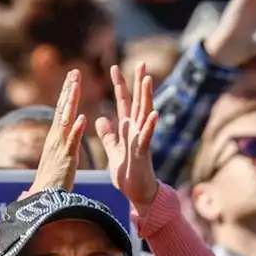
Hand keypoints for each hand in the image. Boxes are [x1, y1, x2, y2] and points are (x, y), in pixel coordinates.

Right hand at [21, 69, 87, 198]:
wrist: (44, 198)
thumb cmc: (53, 180)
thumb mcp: (60, 156)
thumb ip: (64, 140)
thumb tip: (69, 127)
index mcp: (56, 137)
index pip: (62, 110)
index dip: (67, 93)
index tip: (73, 77)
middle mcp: (55, 138)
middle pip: (62, 110)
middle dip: (68, 90)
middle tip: (74, 72)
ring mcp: (60, 147)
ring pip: (66, 121)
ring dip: (71, 103)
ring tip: (76, 86)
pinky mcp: (66, 158)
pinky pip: (72, 142)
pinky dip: (77, 129)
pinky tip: (82, 117)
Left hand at [95, 63, 159, 215]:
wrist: (136, 192)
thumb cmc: (127, 172)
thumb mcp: (113, 150)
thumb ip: (108, 134)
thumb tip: (100, 119)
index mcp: (127, 129)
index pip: (123, 102)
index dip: (119, 85)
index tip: (114, 67)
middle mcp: (136, 130)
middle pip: (137, 102)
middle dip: (138, 83)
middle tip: (142, 63)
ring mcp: (141, 140)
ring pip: (144, 114)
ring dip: (146, 97)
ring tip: (148, 80)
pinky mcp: (143, 152)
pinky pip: (147, 137)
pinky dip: (150, 125)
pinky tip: (154, 113)